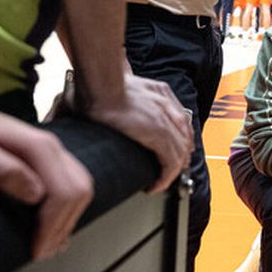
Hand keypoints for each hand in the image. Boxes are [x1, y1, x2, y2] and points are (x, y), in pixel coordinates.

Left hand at [0, 93, 93, 259]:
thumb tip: (35, 194)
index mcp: (38, 147)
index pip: (65, 192)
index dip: (53, 226)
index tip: (34, 250)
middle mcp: (52, 148)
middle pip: (79, 192)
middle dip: (62, 227)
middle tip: (39, 253)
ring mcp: (52, 153)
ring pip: (80, 190)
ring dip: (67, 221)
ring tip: (46, 246)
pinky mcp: (47, 161)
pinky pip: (71, 186)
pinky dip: (66, 211)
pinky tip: (51, 229)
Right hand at [82, 74, 192, 192]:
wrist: (99, 86)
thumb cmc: (97, 85)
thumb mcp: (116, 86)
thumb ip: (116, 95)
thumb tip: (86, 108)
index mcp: (159, 91)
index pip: (180, 118)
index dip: (181, 137)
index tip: (176, 149)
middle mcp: (166, 105)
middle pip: (185, 136)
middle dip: (181, 156)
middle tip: (172, 170)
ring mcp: (165, 120)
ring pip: (180, 152)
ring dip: (173, 170)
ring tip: (161, 182)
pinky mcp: (159, 135)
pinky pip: (170, 163)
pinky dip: (166, 177)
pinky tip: (156, 186)